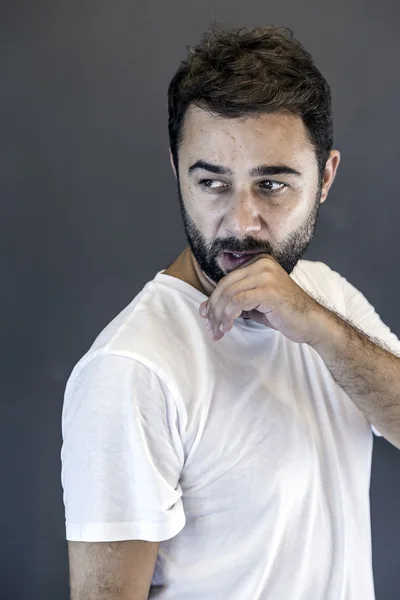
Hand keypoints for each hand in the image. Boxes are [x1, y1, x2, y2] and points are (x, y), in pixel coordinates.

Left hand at [199, 254, 325, 344]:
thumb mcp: (254, 302)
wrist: (311, 322)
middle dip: (214, 309)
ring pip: (230, 295)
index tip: (206, 316)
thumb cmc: (283, 314)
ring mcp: (266, 275)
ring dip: (219, 316)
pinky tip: (228, 328)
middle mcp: (262, 264)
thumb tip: (205, 308)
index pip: (226, 280)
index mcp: (259, 262)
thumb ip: (234, 300)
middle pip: (225, 286)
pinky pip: (238, 302)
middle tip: (211, 327)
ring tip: (218, 331)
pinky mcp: (269, 290)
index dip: (213, 299)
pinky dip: (229, 316)